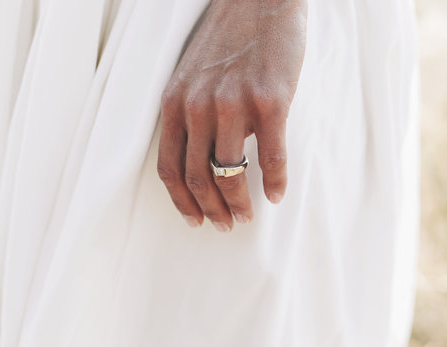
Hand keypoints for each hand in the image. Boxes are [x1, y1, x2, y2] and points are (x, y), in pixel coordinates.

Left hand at [157, 0, 306, 230]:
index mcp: (175, 103)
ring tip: (247, 215)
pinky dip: (275, 183)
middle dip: (211, 210)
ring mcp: (234, 104)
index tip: (194, 220)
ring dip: (238, 203)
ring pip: (230, 173)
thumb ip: (190, 117)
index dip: (181, 202)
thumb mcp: (191, 77)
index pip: (169, 168)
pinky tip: (277, 194)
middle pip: (197, 178)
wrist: (259, 1)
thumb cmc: (226, 41)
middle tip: (225, 225)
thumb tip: (205, 160)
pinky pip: (271, 157)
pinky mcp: (270, 101)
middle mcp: (198, 107)